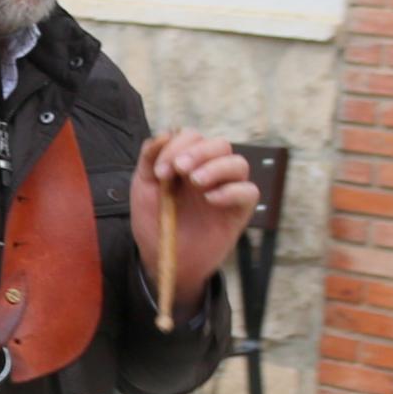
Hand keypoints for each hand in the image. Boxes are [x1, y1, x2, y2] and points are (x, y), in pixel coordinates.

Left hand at [135, 130, 260, 289]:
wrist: (162, 260)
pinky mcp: (238, 211)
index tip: (160, 172)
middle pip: (220, 145)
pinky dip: (232, 191)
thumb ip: (149, 158)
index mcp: (188, 163)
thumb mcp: (143, 188)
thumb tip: (165, 134)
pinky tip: (211, 200)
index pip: (193, 137)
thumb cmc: (154, 222)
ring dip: (217, 167)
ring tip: (197, 182)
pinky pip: (249, 192)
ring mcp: (226, 190)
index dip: (177, 146)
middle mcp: (210, 172)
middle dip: (199, 152)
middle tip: (180, 168)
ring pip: (238, 163)